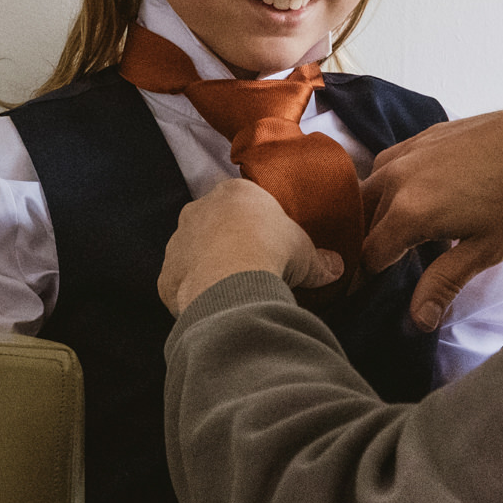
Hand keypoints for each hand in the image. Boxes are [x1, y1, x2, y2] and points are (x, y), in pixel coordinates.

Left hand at [159, 179, 343, 315]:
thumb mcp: (306, 253)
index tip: (269, 243)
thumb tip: (335, 269)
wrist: (232, 279)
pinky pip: (181, 286)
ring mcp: (177, 244)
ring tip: (233, 293)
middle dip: (227, 244)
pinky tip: (214, 309)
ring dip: (208, 270)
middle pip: (212, 225)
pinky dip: (195, 296)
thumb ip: (319, 260)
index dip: (256, 223)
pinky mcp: (166, 276)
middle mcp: (197, 212)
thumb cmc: (272, 250)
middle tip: (250, 268)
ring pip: (192, 255)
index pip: (242, 202)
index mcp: (233, 194)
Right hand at [362, 70, 502, 331]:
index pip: (369, 256)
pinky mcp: (419, 138)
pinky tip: (413, 199)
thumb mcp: (486, 251)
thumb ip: (443, 283)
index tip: (374, 292)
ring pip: (369, 191)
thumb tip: (418, 320)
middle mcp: (395, 179)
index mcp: (408, 212)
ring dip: (376, 215)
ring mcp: (405, 153)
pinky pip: (387, 167)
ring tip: (400, 235)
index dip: (368, 279)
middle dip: (372, 247)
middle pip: (364, 223)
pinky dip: (389, 188)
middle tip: (390, 268)